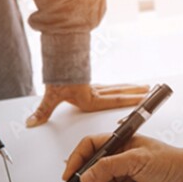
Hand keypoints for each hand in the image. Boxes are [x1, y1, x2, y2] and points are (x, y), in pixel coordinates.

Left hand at [26, 83, 149, 126]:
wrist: (55, 59)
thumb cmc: (56, 78)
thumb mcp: (51, 96)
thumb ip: (43, 111)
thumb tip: (32, 122)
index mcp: (89, 99)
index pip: (114, 100)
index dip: (130, 101)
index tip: (143, 99)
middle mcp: (94, 93)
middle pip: (120, 92)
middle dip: (135, 93)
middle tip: (150, 91)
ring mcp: (94, 88)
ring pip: (117, 88)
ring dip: (131, 88)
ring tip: (144, 87)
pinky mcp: (90, 84)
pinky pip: (109, 87)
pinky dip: (119, 87)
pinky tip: (123, 88)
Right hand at [63, 135, 182, 181]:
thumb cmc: (171, 162)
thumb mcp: (137, 160)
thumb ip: (108, 168)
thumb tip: (85, 176)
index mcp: (119, 144)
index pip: (89, 148)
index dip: (76, 162)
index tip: (69, 178)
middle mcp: (118, 160)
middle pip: (90, 173)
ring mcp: (123, 177)